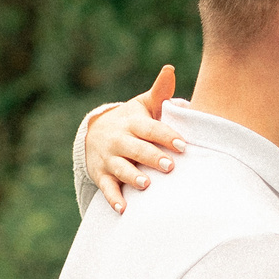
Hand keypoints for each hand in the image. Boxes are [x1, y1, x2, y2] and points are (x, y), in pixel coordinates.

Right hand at [88, 65, 187, 213]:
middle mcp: (119, 140)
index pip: (151, 129)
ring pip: (120, 168)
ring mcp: (109, 158)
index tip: (183, 145)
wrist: (95, 133)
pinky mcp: (101, 174)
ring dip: (132, 177)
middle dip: (151, 157)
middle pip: (136, 149)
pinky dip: (113, 199)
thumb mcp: (142, 105)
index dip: (166, 136)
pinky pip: (107, 188)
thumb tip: (170, 69)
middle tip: (169, 166)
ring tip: (145, 185)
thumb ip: (159, 92)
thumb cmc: (131, 121)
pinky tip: (124, 209)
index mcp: (132, 123)